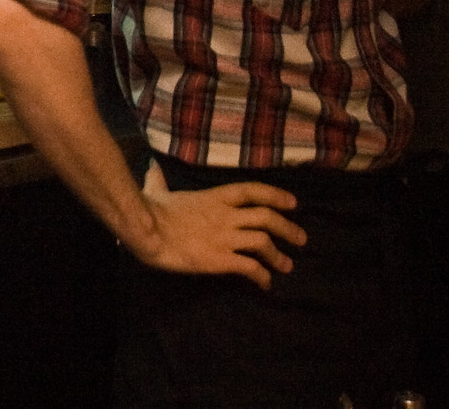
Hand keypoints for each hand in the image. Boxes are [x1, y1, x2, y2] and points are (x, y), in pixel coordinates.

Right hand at [130, 160, 305, 289]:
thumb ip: (159, 180)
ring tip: (287, 266)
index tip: (293, 203)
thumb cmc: (151, 210)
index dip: (275, 195)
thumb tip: (151, 166)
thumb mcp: (158, 190)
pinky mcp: (220, 259)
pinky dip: (262, 276)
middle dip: (287, 228)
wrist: (147, 231)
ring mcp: (224, 237)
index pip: (252, 191)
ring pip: (263, 242)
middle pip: (266, 217)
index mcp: (214, 197)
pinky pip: (250, 267)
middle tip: (301, 239)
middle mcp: (225, 215)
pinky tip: (265, 284)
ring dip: (278, 255)